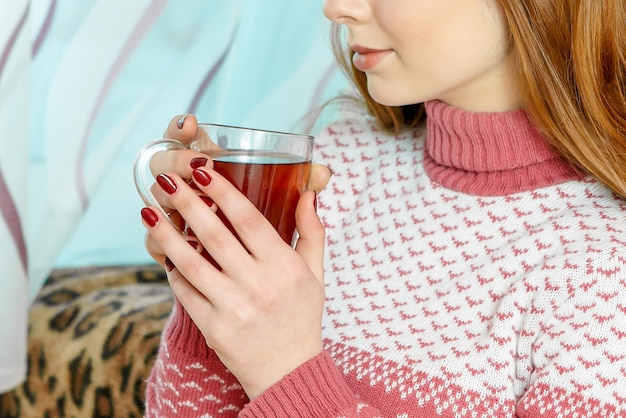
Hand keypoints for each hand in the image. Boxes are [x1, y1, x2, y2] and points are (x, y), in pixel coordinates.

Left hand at [141, 167, 325, 398]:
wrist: (288, 371)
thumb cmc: (301, 315)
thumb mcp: (315, 274)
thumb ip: (312, 232)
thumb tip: (309, 193)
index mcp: (285, 268)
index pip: (249, 221)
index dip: (224, 193)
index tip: (202, 170)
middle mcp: (259, 286)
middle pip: (215, 236)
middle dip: (187, 203)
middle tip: (166, 179)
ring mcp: (233, 309)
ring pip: (191, 263)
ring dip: (166, 234)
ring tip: (148, 211)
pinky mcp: (213, 328)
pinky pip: (185, 292)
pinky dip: (173, 270)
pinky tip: (163, 251)